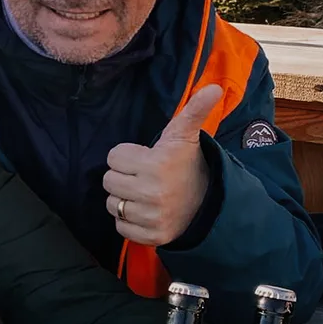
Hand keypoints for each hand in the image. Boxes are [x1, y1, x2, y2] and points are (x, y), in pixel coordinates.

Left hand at [103, 83, 220, 246]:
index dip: (127, 156)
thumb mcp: (185, 135)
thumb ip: (194, 110)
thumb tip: (214, 88)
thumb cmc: (186, 164)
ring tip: (144, 193)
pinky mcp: (151, 236)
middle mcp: (152, 192)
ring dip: (124, 199)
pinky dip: (129, 221)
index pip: (113, 156)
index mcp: (156, 164)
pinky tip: (145, 211)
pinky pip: (120, 227)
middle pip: (108, 181)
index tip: (146, 159)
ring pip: (113, 204)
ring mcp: (152, 217)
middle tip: (143, 176)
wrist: (207, 202)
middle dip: (123, 176)